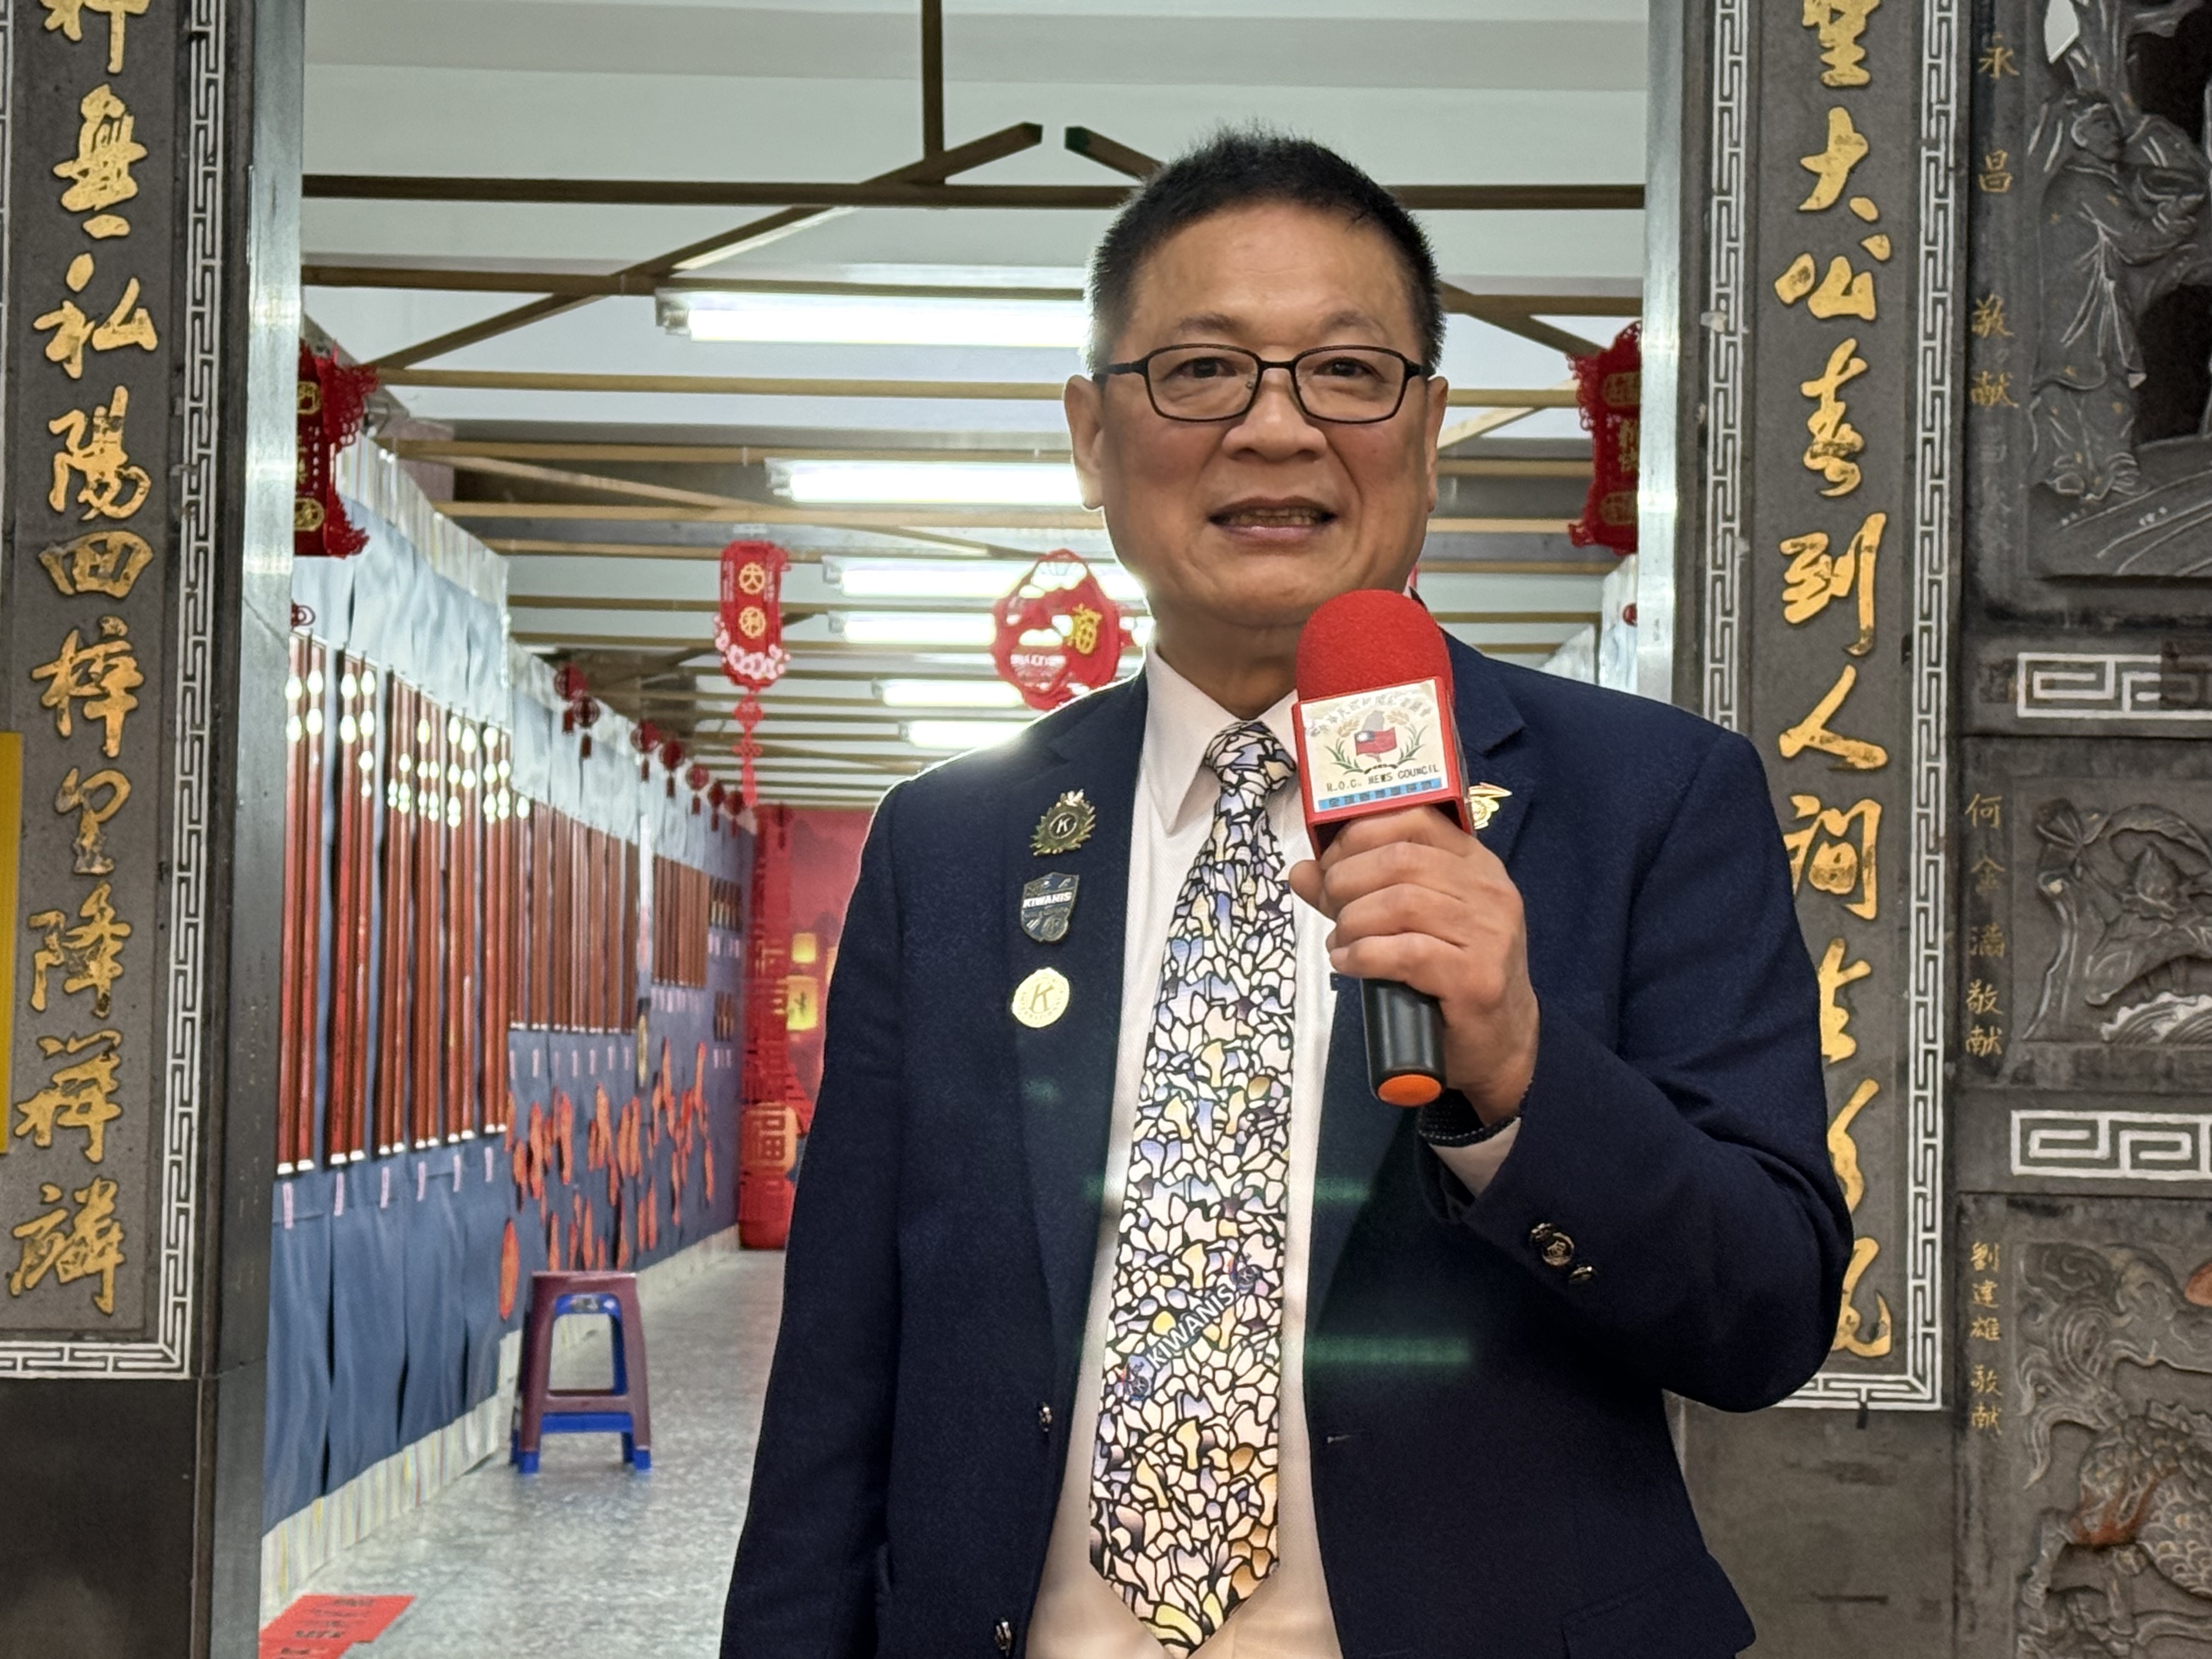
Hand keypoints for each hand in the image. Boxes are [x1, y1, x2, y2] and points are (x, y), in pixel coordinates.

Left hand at [1288, 806, 1538, 1119]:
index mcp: (1475, 863)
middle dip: (1346, 881)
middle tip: (1328, 907)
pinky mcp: (1477, 977)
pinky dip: (1364, 955)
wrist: (1501, 1040)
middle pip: (1400, 861)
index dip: (1359, 835)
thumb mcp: (1410, 922)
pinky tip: (1348, 964)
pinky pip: (1407, 953)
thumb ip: (1357, 891)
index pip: (1414, 819)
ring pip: (1401, 903)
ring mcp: (1488, 933)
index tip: (1328, 864)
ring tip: (1340, 941)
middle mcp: (1488, 890)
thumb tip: (1301, 871)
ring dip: (1353, 921)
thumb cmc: (1452, 974)